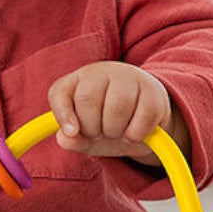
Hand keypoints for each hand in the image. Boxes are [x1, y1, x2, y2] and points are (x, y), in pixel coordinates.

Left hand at [47, 62, 185, 163]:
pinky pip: (142, 115)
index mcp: (77, 81)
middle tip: (101, 133)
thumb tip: (65, 138)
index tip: (73, 133)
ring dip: (115, 131)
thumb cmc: (108, 123)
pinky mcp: (153, 89)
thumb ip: (73, 140)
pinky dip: (136, 133)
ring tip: (117, 132)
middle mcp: (101, 72)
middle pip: (87, 101)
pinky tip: (134, 133)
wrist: (145, 119)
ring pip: (116, 107)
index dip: (63, 115)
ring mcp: (128, 77)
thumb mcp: (86, 136)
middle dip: (92, 128)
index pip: (59, 93)